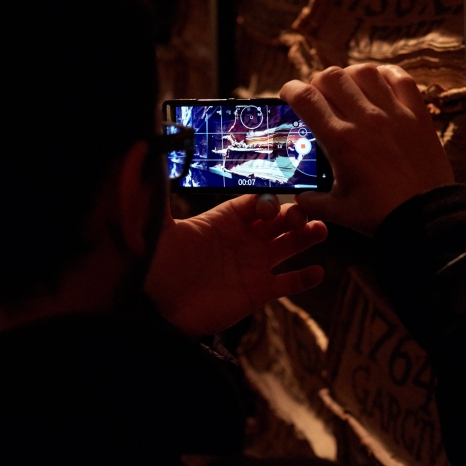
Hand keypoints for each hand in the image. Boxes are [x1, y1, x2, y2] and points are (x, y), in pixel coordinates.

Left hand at [145, 194, 327, 336]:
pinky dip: (304, 278)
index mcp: (225, 219)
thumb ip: (158, 197)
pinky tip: (317, 272)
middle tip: (304, 216)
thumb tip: (144, 156)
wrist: (158, 309)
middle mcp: (244, 238)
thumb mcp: (158, 230)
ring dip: (307, 236)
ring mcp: (254, 265)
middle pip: (280, 219)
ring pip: (290, 246)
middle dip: (295, 214)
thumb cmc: (158, 265)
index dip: (267, 201)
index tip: (267, 209)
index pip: (256, 201)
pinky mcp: (258, 292)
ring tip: (321, 231)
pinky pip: (288, 283)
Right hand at [280, 64, 454, 235]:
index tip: (288, 96)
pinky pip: (400, 78)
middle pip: (332, 76)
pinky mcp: (417, 114)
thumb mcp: (339, 211)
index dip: (290, 90)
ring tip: (347, 89)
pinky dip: (385, 74)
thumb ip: (313, 201)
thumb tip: (299, 196)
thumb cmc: (382, 214)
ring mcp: (394, 113)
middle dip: (317, 82)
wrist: (426, 217)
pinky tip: (378, 83)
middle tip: (318, 96)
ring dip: (349, 76)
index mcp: (341, 141)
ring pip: (364, 72)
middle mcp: (366, 119)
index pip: (306, 98)